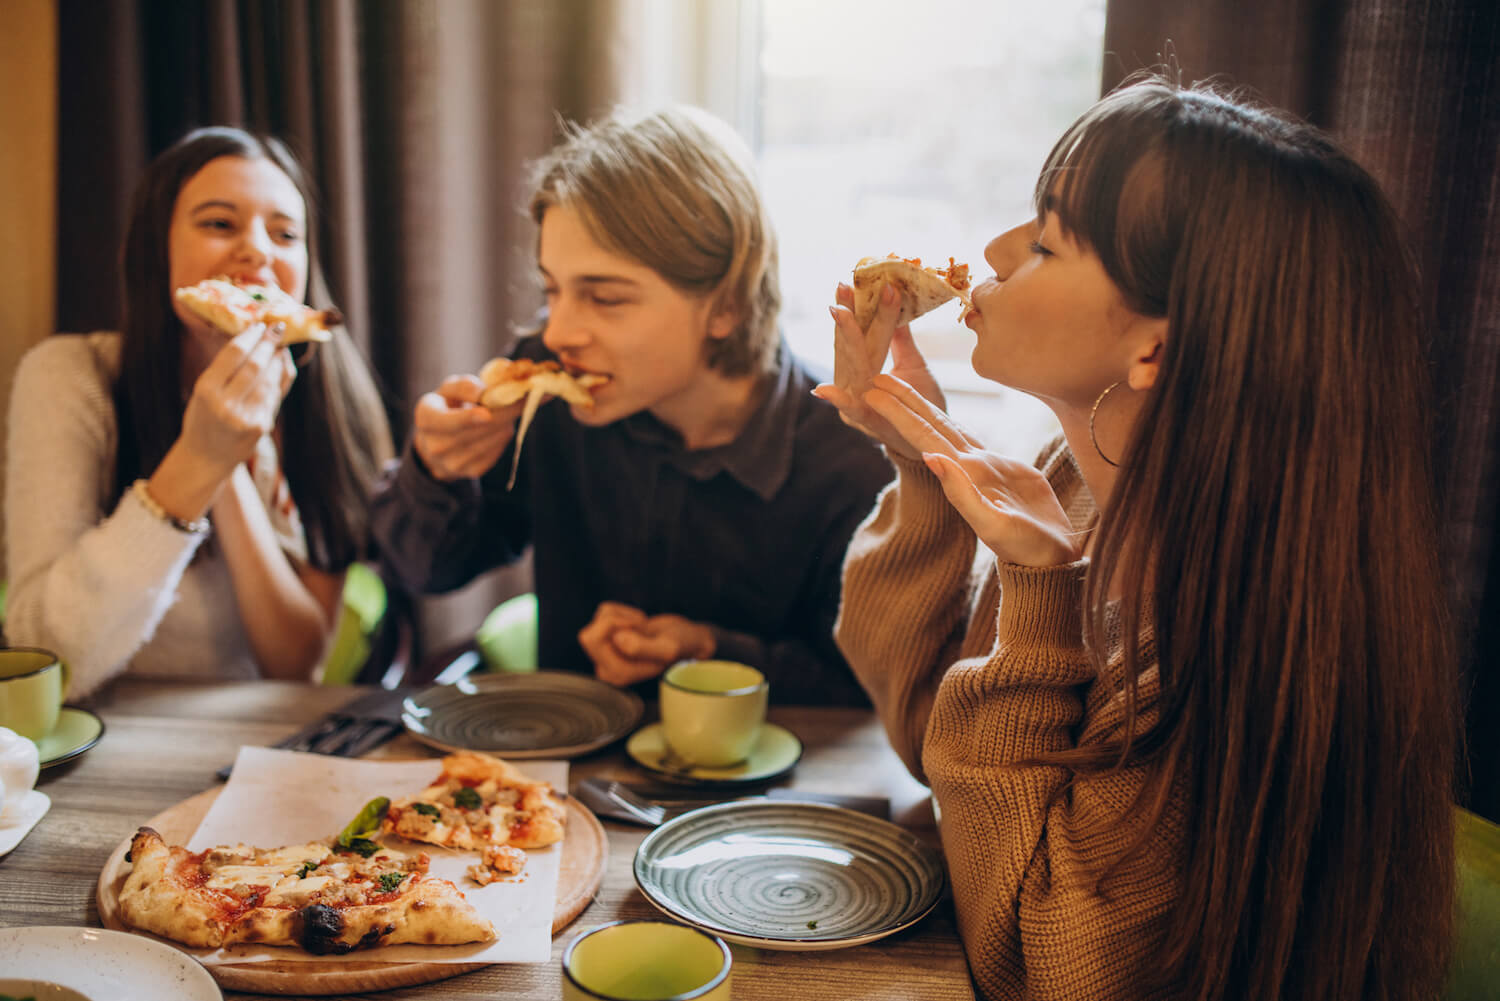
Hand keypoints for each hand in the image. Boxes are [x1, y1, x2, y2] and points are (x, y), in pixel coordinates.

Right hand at [177, 324, 295, 474]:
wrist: (206, 456)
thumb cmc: (203, 417)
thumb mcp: (204, 390)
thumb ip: (227, 368)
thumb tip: (256, 337)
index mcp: (206, 390)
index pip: (233, 354)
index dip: (251, 336)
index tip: (260, 324)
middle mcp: (226, 404)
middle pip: (255, 365)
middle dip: (269, 344)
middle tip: (278, 328)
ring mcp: (247, 417)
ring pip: (270, 380)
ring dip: (278, 359)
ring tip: (281, 345)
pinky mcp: (262, 426)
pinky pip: (275, 395)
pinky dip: (279, 378)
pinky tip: (280, 366)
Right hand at [411, 375, 522, 481]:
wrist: (439, 443)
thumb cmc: (446, 407)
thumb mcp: (448, 390)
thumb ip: (463, 386)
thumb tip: (483, 392)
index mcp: (425, 419)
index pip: (445, 421)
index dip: (466, 418)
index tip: (486, 413)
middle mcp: (436, 446)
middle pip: (475, 431)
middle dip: (504, 412)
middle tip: (527, 397)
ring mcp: (453, 463)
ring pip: (490, 441)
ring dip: (508, 422)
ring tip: (517, 407)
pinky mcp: (471, 472)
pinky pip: (496, 451)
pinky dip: (504, 435)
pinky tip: (505, 425)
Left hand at [579, 601, 714, 686]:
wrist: (687, 639)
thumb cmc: (680, 646)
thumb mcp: (667, 648)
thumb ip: (641, 648)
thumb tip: (615, 638)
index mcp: (617, 675)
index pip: (592, 639)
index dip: (619, 625)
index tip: (643, 632)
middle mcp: (607, 668)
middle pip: (588, 634)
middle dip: (616, 620)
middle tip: (640, 627)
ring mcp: (606, 654)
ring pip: (598, 619)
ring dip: (624, 615)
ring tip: (643, 628)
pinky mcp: (609, 638)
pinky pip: (604, 611)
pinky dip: (625, 610)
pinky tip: (640, 624)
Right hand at [815, 282, 944, 458]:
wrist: (933, 443)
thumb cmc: (921, 403)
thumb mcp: (914, 364)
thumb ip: (901, 338)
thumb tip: (897, 300)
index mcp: (867, 367)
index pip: (860, 332)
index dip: (856, 307)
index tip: (850, 278)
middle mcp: (856, 383)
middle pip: (850, 345)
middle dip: (847, 314)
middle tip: (843, 286)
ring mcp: (859, 403)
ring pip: (851, 367)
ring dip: (846, 340)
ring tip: (839, 312)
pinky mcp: (867, 425)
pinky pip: (854, 411)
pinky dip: (840, 402)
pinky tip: (824, 391)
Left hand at [863, 374, 1081, 566]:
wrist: (1048, 560)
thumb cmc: (1025, 548)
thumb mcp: (994, 524)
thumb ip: (963, 494)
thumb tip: (932, 459)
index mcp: (961, 477)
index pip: (922, 437)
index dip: (898, 412)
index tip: (873, 390)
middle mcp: (965, 469)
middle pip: (929, 426)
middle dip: (903, 401)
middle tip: (876, 375)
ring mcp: (981, 469)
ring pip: (947, 428)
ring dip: (922, 406)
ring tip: (900, 384)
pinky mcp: (1001, 469)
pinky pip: (970, 438)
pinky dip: (953, 422)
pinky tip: (943, 415)